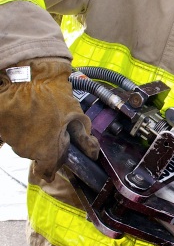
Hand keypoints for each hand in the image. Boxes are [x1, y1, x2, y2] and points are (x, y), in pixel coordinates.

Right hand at [0, 58, 98, 181]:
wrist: (26, 74)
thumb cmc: (52, 95)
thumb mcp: (75, 115)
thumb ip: (83, 138)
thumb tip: (92, 152)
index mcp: (46, 151)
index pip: (47, 171)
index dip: (52, 166)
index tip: (55, 157)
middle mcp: (26, 150)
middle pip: (36, 154)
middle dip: (44, 144)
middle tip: (52, 125)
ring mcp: (11, 139)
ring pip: (23, 142)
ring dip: (31, 134)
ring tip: (38, 114)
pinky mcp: (1, 127)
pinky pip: (11, 131)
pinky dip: (18, 124)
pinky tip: (26, 112)